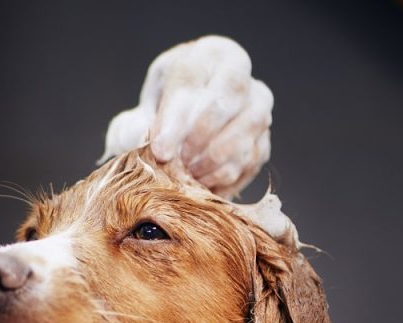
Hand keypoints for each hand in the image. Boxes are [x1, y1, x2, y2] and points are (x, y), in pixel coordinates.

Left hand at [103, 35, 272, 198]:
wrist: (180, 125)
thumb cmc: (159, 112)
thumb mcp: (141, 111)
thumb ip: (137, 128)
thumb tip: (148, 147)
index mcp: (206, 56)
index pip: (193, 81)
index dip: (176, 119)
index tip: (160, 151)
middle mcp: (239, 75)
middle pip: (227, 102)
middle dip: (199, 139)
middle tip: (177, 164)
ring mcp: (258, 106)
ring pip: (246, 131)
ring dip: (215, 161)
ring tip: (188, 176)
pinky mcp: (265, 138)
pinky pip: (252, 159)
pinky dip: (227, 177)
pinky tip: (203, 185)